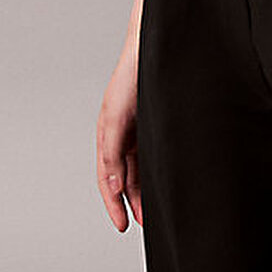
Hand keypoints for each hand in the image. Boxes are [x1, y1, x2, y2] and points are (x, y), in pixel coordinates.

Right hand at [96, 43, 142, 233]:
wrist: (155, 46)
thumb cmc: (132, 75)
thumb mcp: (116, 118)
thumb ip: (111, 153)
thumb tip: (112, 186)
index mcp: (107, 134)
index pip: (107, 177)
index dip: (113, 203)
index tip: (123, 226)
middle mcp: (122, 134)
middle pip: (123, 177)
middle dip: (131, 202)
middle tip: (143, 223)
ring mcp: (138, 129)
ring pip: (139, 169)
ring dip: (143, 190)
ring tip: (154, 211)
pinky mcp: (155, 123)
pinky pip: (151, 155)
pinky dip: (154, 172)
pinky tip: (163, 182)